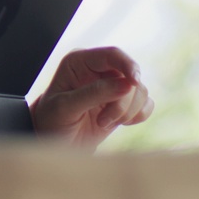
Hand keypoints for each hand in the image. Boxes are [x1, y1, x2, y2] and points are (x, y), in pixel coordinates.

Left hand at [30, 46, 152, 151]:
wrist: (55, 143)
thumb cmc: (52, 121)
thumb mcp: (66, 107)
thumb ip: (94, 94)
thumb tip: (127, 84)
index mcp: (80, 62)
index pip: (112, 54)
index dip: (128, 66)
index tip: (134, 82)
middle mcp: (99, 69)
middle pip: (129, 76)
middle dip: (122, 102)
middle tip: (102, 121)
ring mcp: (113, 86)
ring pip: (140, 91)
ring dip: (127, 112)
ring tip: (103, 123)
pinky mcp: (124, 103)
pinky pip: (146, 104)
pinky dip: (138, 116)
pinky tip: (118, 123)